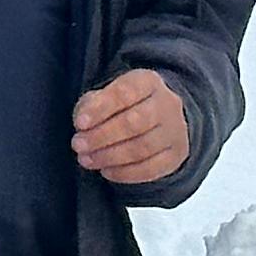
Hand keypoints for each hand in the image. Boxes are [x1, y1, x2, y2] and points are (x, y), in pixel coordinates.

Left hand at [71, 68, 190, 188]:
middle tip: (78, 145)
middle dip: (101, 136)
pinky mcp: (177, 154)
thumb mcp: (106, 95)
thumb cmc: (124, 105)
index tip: (79, 124)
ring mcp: (175, 130)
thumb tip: (83, 124)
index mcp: (148, 82)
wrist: (162, 117)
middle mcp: (167, 104)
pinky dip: (125, 173)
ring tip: (86, 160)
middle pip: (134, 122)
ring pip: (143, 147)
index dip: (100, 109)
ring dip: (110, 156)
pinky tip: (106, 171)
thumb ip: (91, 105)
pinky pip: (152, 168)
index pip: (125, 93)